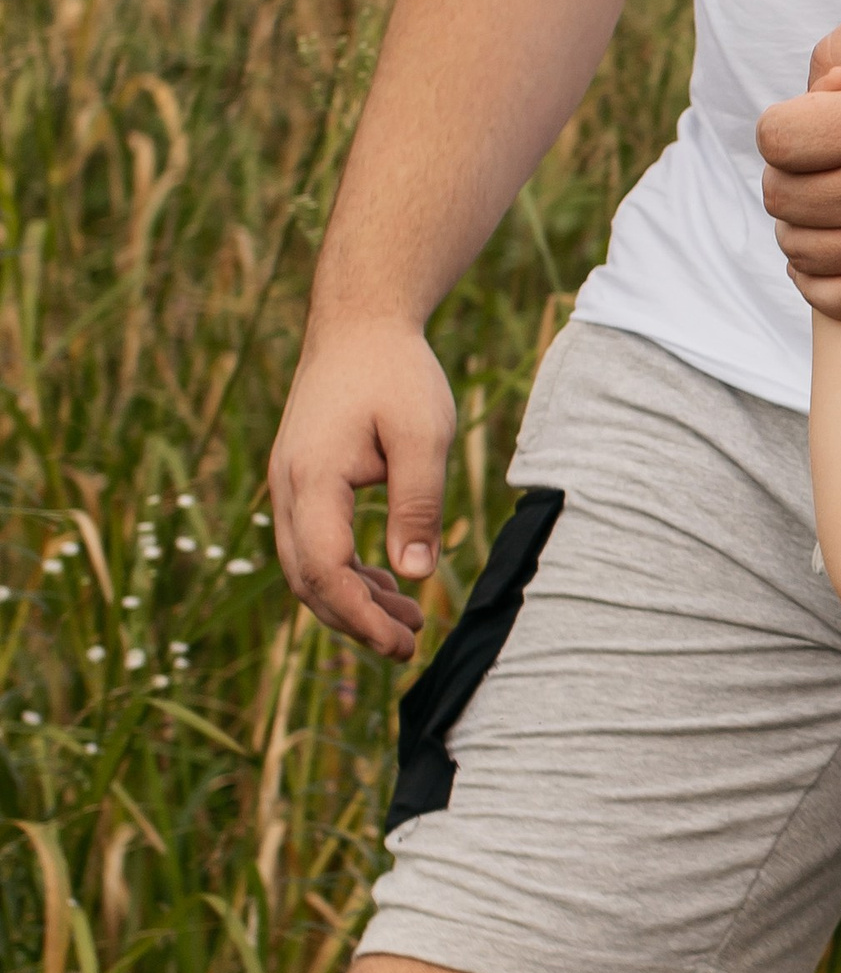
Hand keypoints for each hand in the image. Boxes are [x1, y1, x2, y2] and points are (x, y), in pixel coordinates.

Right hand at [267, 316, 456, 661]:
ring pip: (306, 566)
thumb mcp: (422, 437)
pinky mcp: (303, 483)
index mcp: (312, 477)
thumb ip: (418, 505)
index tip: (400, 644)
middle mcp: (287, 486)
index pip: (322, 568)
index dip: (358, 616)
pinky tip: (389, 585)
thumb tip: (414, 574)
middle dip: (354, 621)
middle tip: (408, 648)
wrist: (360, 324)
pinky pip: (313, 545)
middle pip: (306, 579)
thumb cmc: (395, 373)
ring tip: (410, 623)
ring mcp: (289, 485)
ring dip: (352, 602)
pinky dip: (347, 575)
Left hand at [758, 0, 840, 319]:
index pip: (777, 140)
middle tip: (812, 166)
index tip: (805, 125)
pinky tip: (823, 257)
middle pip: (783, 198)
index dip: (781, 127)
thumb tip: (804, 97)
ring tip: (821, 206)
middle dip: (787, 175)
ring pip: (803, 251)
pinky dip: (817, 283)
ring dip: (798, 227)